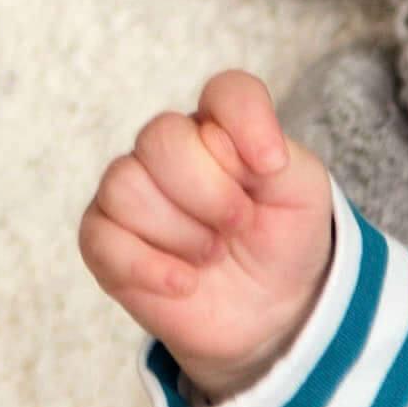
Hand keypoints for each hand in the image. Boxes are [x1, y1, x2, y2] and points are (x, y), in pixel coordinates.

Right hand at [78, 70, 337, 401]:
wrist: (272, 314)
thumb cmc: (283, 243)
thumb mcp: (304, 197)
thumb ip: (277, 155)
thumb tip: (222, 140)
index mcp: (222, 129)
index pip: (228, 92)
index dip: (248, 123)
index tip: (271, 168)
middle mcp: (168, 150)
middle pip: (163, 138)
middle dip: (213, 193)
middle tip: (240, 225)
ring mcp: (130, 191)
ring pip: (127, 185)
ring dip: (185, 233)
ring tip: (212, 254)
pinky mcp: (105, 240)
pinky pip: (103, 238)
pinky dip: (152, 267)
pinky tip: (185, 283)